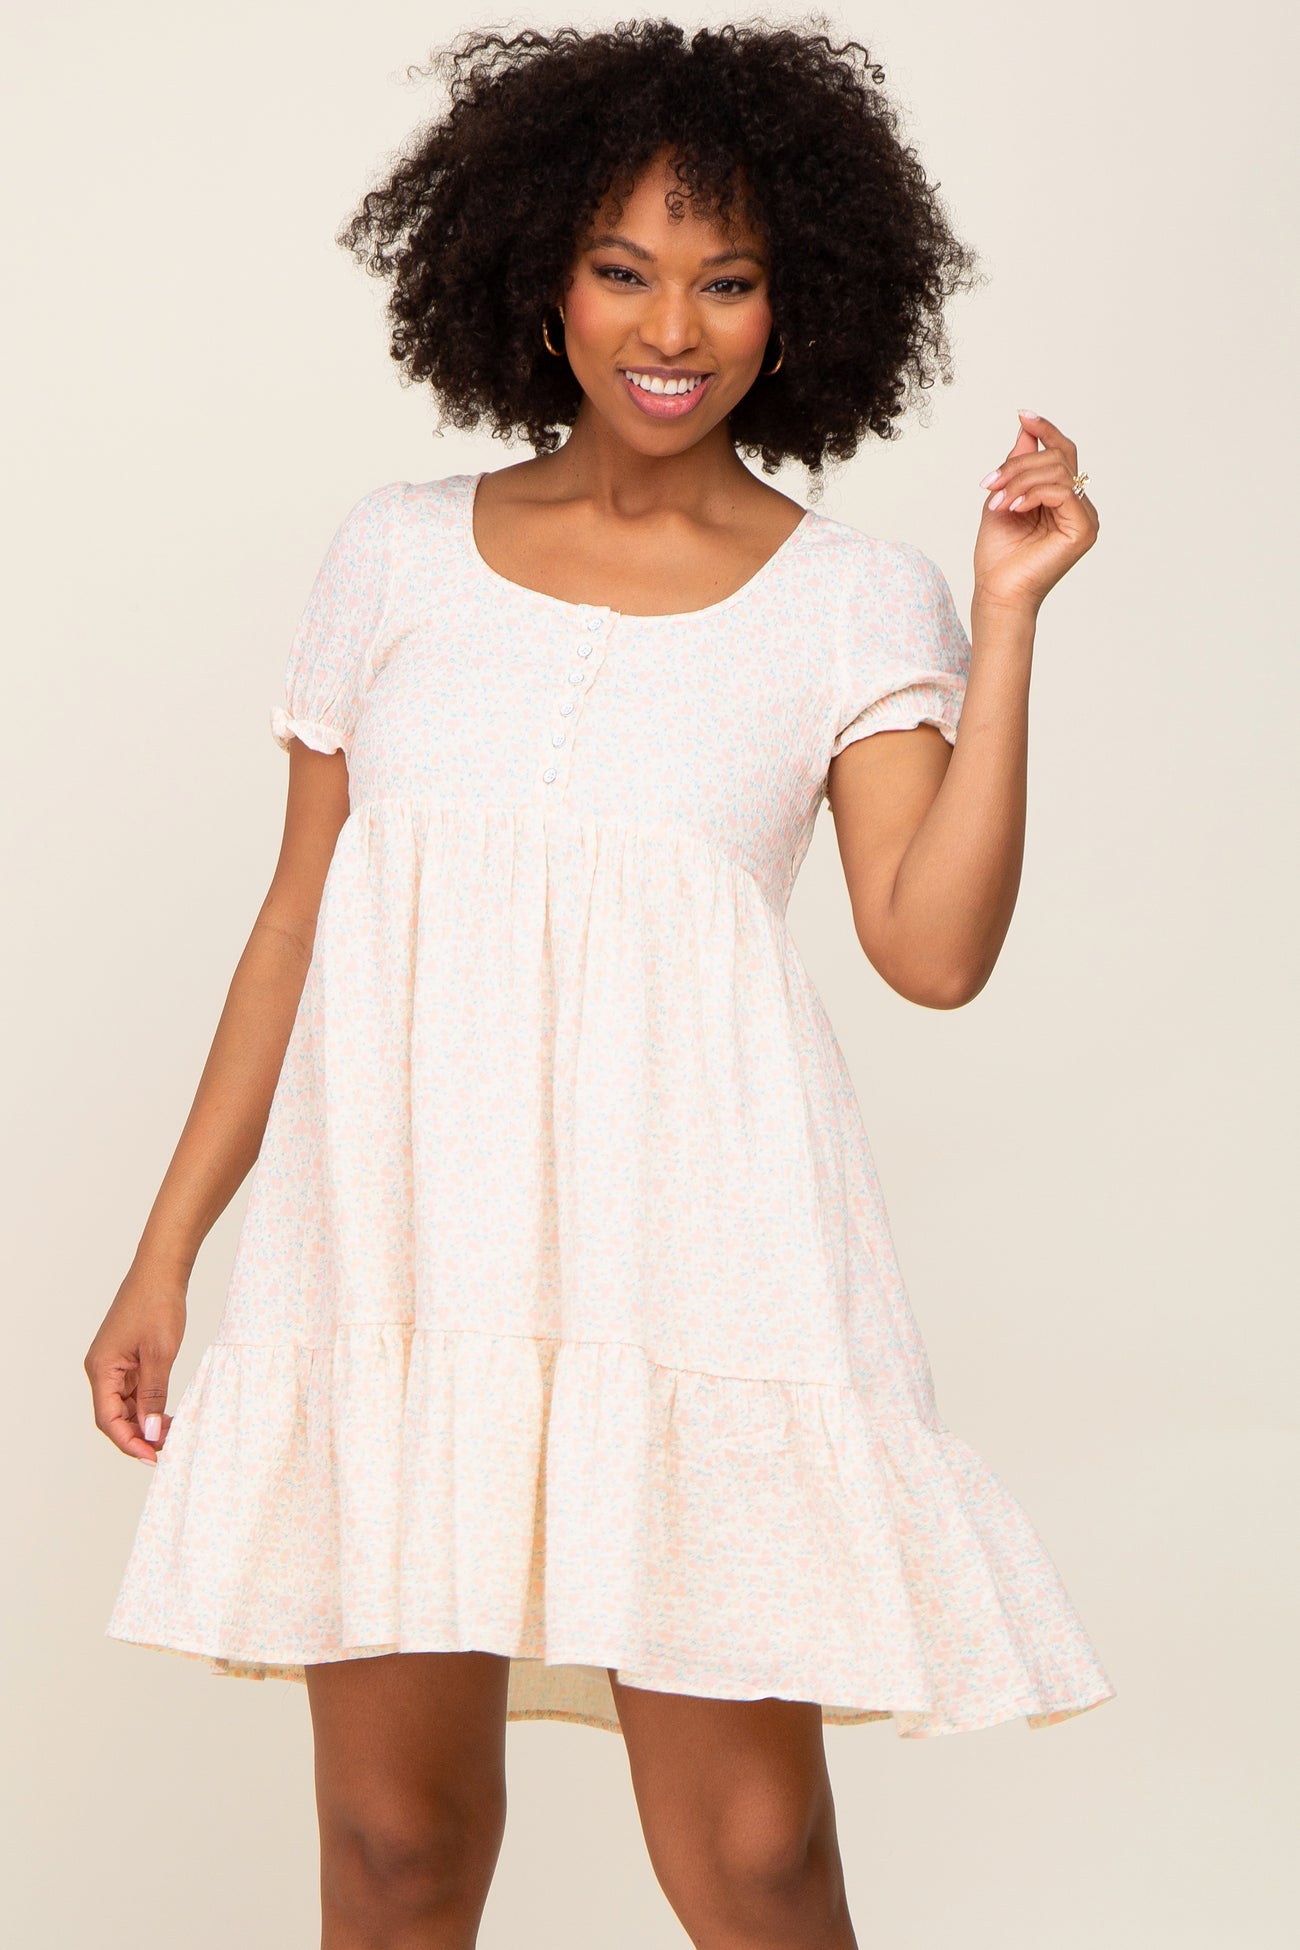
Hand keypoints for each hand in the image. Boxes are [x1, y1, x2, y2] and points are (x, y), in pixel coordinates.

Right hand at [85, 1263, 186, 1464]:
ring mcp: (114, 1364)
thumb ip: (154, 1396)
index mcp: (102, 1369)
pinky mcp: (127, 1358)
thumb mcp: (160, 1355)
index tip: (153, 1457)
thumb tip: (149, 1432)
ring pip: (125, 1406)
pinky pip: (134, 1391)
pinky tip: (167, 1414)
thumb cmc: (158, 1305)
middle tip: (167, 1448)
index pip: (109, 1420)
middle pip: (114, 1416)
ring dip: (145, 1422)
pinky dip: (149, 1405)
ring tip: (171, 1433)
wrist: (161, 1271)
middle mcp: (102, 1369)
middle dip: (138, 1435)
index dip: (129, 1442)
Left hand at [972, 409, 1098, 614]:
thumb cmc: (998, 555)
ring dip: (1019, 481)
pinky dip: (1032, 494)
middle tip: (989, 483)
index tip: (1023, 414)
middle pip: (1057, 458)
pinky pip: (1062, 491)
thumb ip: (1017, 465)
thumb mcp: (1003, 497)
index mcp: (1062, 499)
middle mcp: (1079, 506)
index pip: (1062, 453)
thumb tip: (1026, 429)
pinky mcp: (1084, 529)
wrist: (997, 592)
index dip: (1046, 430)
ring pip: (1057, 471)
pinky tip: (1013, 508)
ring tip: (997, 502)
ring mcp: (1085, 518)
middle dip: (1018, 464)